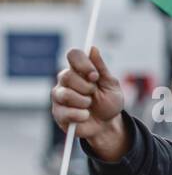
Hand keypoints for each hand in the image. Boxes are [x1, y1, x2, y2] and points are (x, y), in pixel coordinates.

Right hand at [52, 47, 128, 161]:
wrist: (107, 125)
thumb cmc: (108, 103)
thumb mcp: (111, 85)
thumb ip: (101, 68)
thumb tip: (92, 49)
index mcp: (79, 70)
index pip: (73, 55)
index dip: (83, 63)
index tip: (94, 76)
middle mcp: (65, 80)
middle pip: (67, 75)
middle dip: (87, 87)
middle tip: (94, 93)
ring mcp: (59, 96)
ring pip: (65, 94)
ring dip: (84, 102)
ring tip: (89, 106)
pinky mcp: (58, 113)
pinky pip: (66, 112)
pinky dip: (81, 115)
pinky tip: (85, 116)